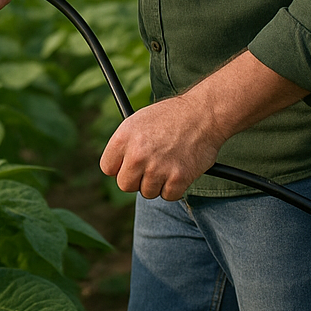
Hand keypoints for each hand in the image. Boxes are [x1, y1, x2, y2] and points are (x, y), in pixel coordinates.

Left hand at [99, 92, 224, 201]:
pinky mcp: (178, 178)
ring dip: (158, 183)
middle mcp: (137, 154)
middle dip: (137, 179)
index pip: (108, 168)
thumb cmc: (171, 116)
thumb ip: (126, 144)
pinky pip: (168, 196)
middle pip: (125, 185)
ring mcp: (157, 167)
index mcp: (123, 137)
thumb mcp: (139, 120)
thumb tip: (119, 168)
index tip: (128, 166)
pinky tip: (179, 169)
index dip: (119, 168)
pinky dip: (175, 187)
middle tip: (150, 168)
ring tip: (168, 163)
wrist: (202, 114)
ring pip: (147, 192)